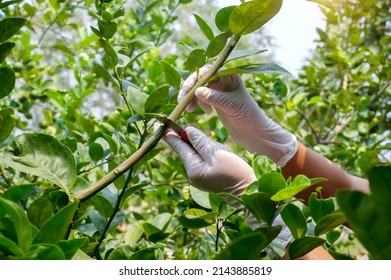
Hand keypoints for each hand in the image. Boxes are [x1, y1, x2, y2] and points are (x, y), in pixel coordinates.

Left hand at [163, 126, 255, 195]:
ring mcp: (200, 178)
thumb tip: (188, 131)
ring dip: (205, 147)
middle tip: (200, 134)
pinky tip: (222, 156)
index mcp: (193, 169)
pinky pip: (204, 160)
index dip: (171, 135)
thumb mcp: (217, 153)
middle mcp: (192, 175)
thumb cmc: (235, 173)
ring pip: (197, 154)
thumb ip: (200, 142)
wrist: (249, 192)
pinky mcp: (207, 178)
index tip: (162, 125)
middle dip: (194, 141)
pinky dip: (209, 154)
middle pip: (187, 150)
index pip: (179, 148)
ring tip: (221, 152)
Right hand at [179, 67, 297, 165]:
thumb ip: (214, 98)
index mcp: (229, 76)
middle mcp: (223, 80)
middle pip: (200, 79)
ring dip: (192, 98)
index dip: (195, 79)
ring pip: (198, 89)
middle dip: (190, 89)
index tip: (188, 90)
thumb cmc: (248, 116)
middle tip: (183, 102)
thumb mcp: (231, 106)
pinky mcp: (215, 101)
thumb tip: (197, 91)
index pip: (207, 71)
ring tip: (190, 110)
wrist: (254, 132)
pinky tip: (206, 113)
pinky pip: (201, 98)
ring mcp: (218, 91)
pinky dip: (198, 104)